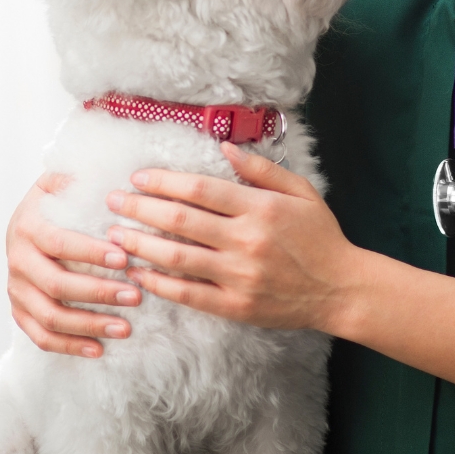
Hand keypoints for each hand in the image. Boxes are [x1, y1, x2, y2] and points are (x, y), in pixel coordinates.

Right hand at [6, 173, 141, 357]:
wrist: (28, 221)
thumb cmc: (59, 201)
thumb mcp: (64, 181)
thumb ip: (81, 177)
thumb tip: (114, 175)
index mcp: (28, 226)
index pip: (59, 242)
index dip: (90, 253)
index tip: (125, 257)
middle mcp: (17, 259)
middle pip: (56, 284)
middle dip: (98, 292)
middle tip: (135, 296)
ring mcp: (16, 289)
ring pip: (49, 316)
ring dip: (89, 325)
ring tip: (125, 328)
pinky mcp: (20, 311)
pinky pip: (41, 337)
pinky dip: (69, 346)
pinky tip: (99, 349)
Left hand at [105, 143, 362, 331]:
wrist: (341, 290)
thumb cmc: (320, 237)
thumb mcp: (300, 192)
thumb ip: (261, 169)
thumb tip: (224, 147)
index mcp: (260, 208)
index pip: (199, 189)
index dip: (163, 181)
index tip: (138, 178)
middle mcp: (246, 240)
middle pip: (179, 221)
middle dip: (139, 208)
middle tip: (113, 201)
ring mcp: (239, 276)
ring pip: (176, 258)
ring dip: (139, 244)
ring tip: (114, 235)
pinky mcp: (235, 306)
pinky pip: (187, 294)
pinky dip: (158, 283)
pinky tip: (137, 273)